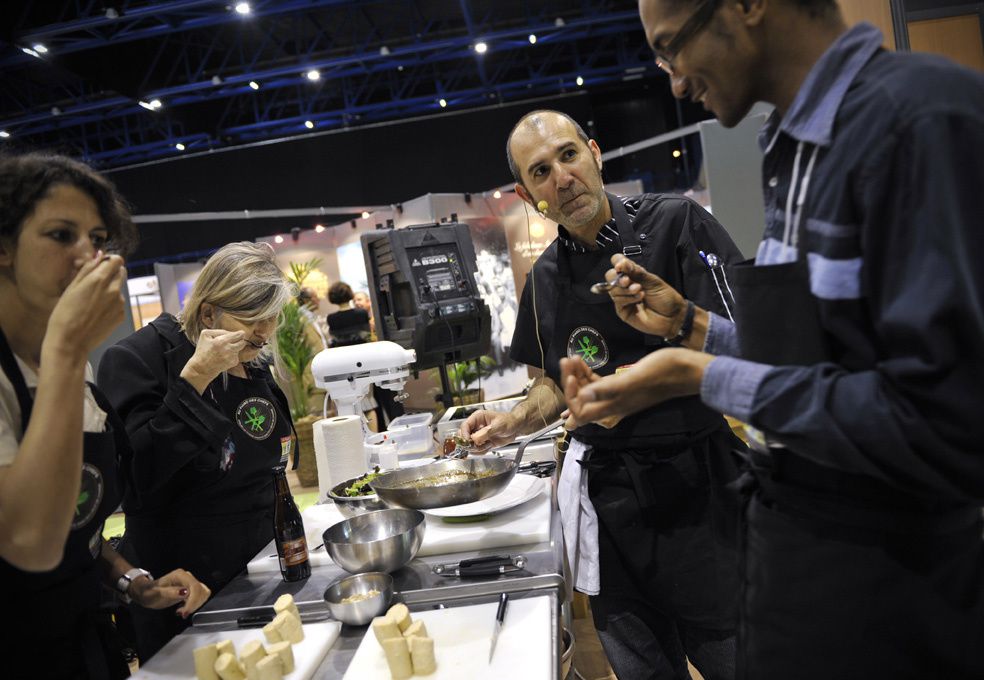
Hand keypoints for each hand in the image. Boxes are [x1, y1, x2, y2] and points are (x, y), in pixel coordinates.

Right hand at [44, 253, 125, 361]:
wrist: (71, 342)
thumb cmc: (65, 314)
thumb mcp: (71, 287)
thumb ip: (88, 269)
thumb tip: (100, 255)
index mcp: (99, 279)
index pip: (117, 260)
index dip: (109, 261)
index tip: (101, 265)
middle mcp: (114, 289)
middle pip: (121, 272)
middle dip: (111, 273)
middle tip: (96, 283)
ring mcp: (120, 303)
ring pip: (119, 288)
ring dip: (111, 289)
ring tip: (93, 302)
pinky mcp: (122, 315)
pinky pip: (119, 303)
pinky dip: (111, 304)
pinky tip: (97, 312)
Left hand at [129, 568, 210, 618]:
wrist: (148, 593)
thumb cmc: (150, 592)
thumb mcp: (157, 594)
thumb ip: (171, 592)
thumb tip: (185, 592)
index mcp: (180, 575)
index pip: (195, 587)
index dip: (193, 601)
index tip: (185, 613)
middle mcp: (188, 577)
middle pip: (201, 590)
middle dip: (194, 604)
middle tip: (182, 614)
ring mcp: (190, 583)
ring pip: (203, 593)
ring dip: (195, 605)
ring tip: (181, 611)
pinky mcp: (191, 589)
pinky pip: (200, 596)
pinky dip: (194, 605)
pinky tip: (183, 608)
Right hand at [180, 329, 246, 391]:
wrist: (202, 368)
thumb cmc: (202, 351)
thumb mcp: (205, 335)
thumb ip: (218, 331)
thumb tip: (231, 332)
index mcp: (221, 341)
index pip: (238, 335)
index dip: (241, 333)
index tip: (241, 333)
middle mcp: (228, 349)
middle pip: (242, 342)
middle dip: (240, 340)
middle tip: (236, 340)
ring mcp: (231, 357)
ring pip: (239, 349)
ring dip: (234, 348)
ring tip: (224, 350)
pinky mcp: (233, 363)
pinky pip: (237, 356)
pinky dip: (232, 355)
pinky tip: (224, 356)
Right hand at [459, 410, 519, 453]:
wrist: (516, 428)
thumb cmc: (509, 422)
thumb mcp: (498, 426)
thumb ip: (486, 432)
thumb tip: (475, 439)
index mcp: (477, 418)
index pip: (464, 426)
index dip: (464, 435)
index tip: (469, 441)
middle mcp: (476, 426)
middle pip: (463, 436)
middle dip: (469, 443)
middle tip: (478, 445)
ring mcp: (478, 435)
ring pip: (469, 445)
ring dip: (477, 448)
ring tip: (488, 444)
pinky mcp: (482, 443)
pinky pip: (476, 450)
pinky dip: (482, 451)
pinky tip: (489, 445)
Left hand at [561, 350, 711, 424]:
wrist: (685, 369)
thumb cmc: (663, 372)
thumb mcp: (634, 379)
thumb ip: (608, 389)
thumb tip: (583, 397)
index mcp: (615, 405)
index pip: (582, 412)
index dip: (572, 397)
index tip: (571, 376)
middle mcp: (614, 404)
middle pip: (582, 401)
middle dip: (571, 383)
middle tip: (566, 361)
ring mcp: (619, 394)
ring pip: (590, 390)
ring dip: (578, 376)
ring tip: (572, 358)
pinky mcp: (624, 384)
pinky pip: (600, 383)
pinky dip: (589, 373)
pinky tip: (583, 361)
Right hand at [605, 254, 686, 337]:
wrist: (673, 316)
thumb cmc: (665, 297)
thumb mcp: (653, 281)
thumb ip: (637, 272)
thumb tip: (621, 263)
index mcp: (634, 274)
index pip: (618, 262)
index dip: (617, 262)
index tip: (620, 266)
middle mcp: (626, 285)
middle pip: (610, 275)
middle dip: (617, 277)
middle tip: (627, 280)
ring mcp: (623, 297)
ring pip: (613, 289)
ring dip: (626, 290)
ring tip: (640, 291)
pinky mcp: (623, 310)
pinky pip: (618, 301)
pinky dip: (628, 298)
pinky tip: (639, 298)